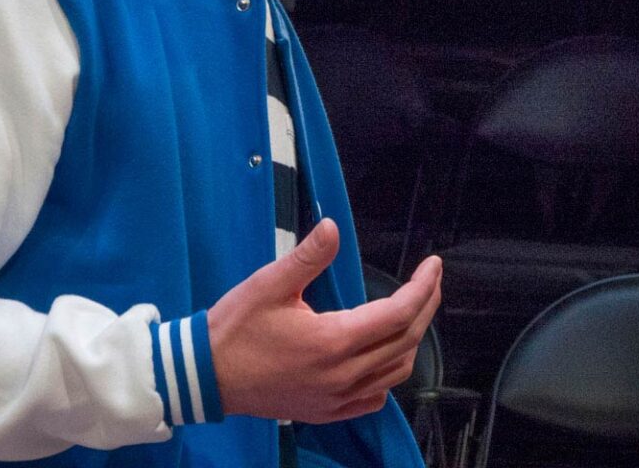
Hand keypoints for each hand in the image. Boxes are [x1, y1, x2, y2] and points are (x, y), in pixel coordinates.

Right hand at [206, 219, 442, 422]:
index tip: (433, 264)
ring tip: (414, 311)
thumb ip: (308, 256)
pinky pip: (373, 398)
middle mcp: (341, 375)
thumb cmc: (235, 327)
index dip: (422, 287)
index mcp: (332, 341)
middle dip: (426, 307)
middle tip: (431, 280)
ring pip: (395, 372)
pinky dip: (389, 374)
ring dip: (412, 340)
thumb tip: (334, 227)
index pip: (398, 314)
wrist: (205, 376)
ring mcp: (335, 398)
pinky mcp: (326, 411)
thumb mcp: (268, 284)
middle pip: (405, 341)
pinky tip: (385, 356)